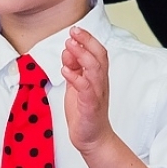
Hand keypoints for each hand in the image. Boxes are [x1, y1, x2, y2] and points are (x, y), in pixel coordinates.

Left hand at [61, 27, 114, 156]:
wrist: (92, 138)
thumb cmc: (85, 112)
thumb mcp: (76, 85)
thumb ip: (73, 68)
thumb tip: (68, 50)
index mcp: (97, 77)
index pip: (98, 52)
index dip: (88, 39)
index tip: (75, 29)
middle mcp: (99, 83)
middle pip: (99, 56)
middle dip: (87, 41)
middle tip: (73, 32)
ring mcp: (96, 94)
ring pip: (95, 69)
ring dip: (82, 56)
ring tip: (70, 46)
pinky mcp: (90, 106)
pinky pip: (86, 89)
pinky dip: (76, 78)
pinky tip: (66, 71)